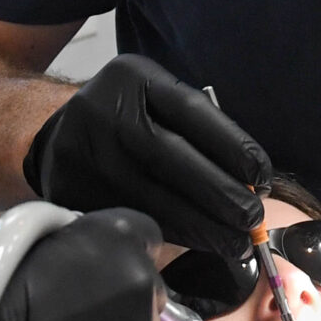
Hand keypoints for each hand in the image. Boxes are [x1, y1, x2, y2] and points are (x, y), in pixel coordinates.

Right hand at [23, 55, 269, 261]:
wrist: (58, 132)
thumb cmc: (128, 116)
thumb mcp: (156, 98)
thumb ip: (197, 128)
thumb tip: (251, 180)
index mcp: (133, 78)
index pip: (192, 111)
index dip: (233, 146)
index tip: (262, 176)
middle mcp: (104, 111)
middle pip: (171, 157)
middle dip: (219, 193)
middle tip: (253, 218)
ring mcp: (84, 153)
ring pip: (153, 197)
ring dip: (202, 226)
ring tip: (236, 242)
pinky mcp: (73, 191)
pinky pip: (133, 218)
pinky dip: (173, 234)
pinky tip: (200, 242)